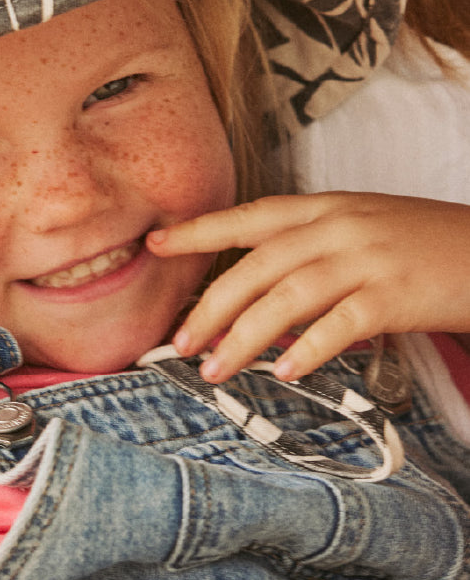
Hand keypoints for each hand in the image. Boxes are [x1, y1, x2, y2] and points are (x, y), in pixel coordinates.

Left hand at [149, 193, 469, 381]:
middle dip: (211, 308)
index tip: (156, 245)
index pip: (249, 217)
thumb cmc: (423, 247)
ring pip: (287, 296)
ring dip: (244, 337)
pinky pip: (340, 323)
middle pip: (256, 266)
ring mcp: (367, 258)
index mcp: (326, 208)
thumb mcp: (361, 229)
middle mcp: (339, 227)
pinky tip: (287, 371)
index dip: (200, 230)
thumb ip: (309, 251)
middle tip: (180, 344)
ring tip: (215, 370)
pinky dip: (308, 348)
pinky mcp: (394, 294)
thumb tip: (256, 297)